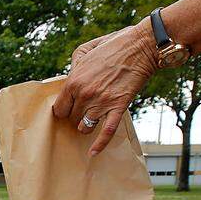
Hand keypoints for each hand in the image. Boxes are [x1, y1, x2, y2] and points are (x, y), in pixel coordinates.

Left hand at [52, 21, 157, 155]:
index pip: (60, 109)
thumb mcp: (85, 50)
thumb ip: (73, 67)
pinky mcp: (118, 107)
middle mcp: (85, 95)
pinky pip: (106, 132)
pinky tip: (93, 153)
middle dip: (76, 116)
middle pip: (72, 119)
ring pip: (84, 127)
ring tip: (91, 120)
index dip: (64, 110)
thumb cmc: (113, 46)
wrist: (141, 47)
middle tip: (82, 112)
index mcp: (74, 82)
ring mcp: (101, 103)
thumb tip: (69, 80)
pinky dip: (99, 145)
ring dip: (86, 126)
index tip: (69, 108)